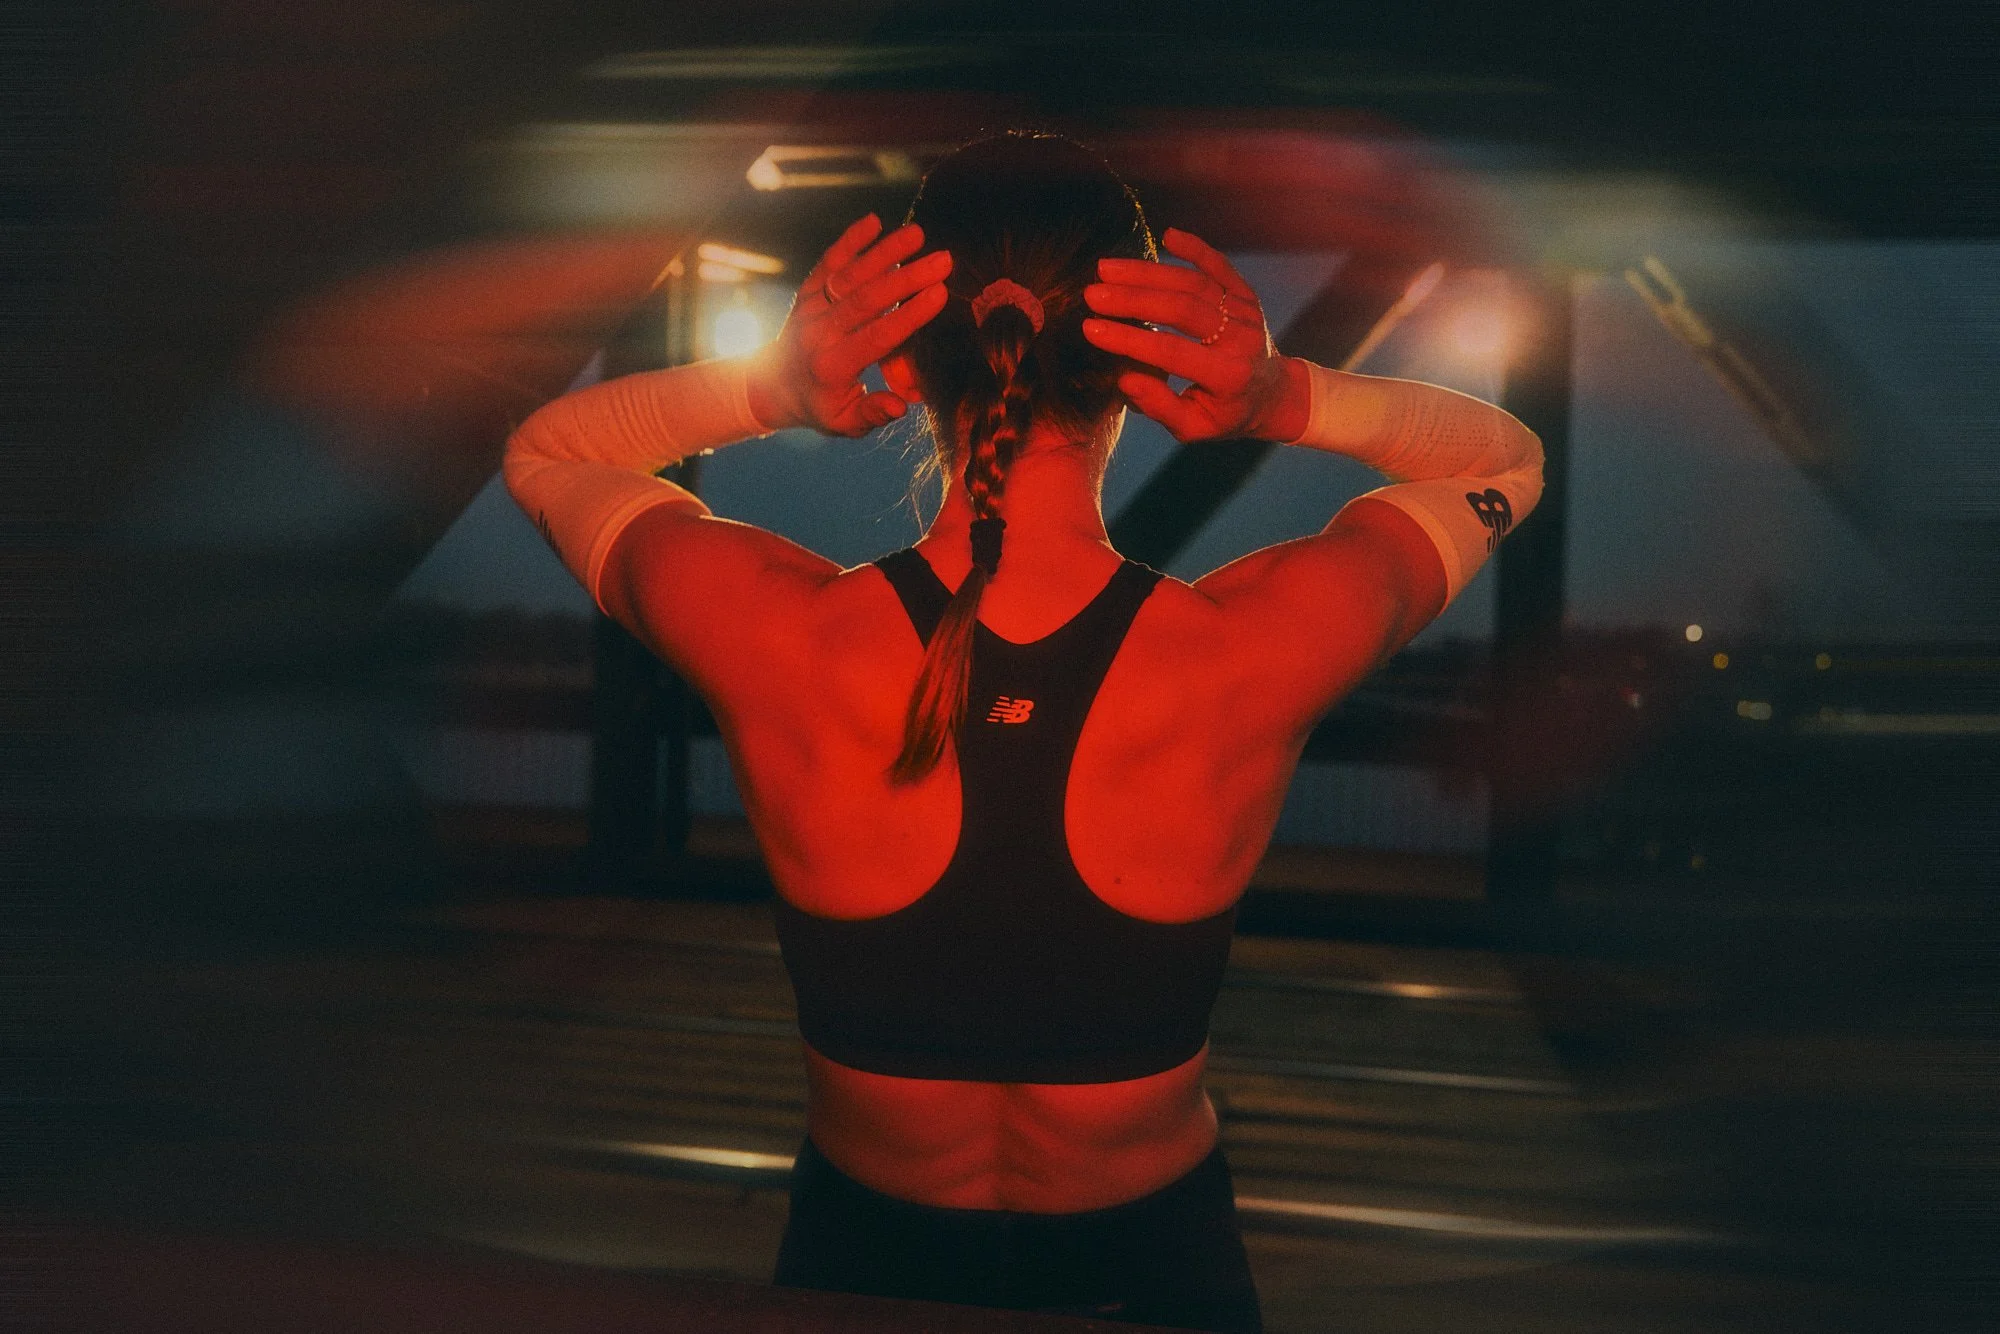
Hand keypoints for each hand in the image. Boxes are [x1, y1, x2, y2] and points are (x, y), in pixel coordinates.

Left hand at [746, 214, 951, 436]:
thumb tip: (901, 405)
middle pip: (867, 299)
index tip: (939, 294)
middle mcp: (820, 332)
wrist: (774, 386)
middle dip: (907, 277)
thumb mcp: (845, 423)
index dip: (909, 315)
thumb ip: (873, 413)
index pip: (878, 336)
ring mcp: (811, 307)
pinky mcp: (808, 291)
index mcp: (833, 366)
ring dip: (884, 252)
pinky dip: (849, 241)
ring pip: (849, 274)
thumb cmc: (821, 407)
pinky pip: (828, 262)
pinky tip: (873, 221)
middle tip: (943, 261)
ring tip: (918, 234)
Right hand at [1080, 227, 1301, 442]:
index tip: (1091, 329)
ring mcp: (1246, 313)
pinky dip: (1195, 248)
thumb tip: (1124, 378)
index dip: (1130, 339)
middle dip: (1133, 300)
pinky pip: (1220, 266)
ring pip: (1194, 283)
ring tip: (1106, 269)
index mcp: (1227, 376)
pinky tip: (1167, 235)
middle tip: (1092, 294)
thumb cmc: (1224, 414)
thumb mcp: (1193, 427)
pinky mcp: (1246, 295)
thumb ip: (1159, 406)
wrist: (1272, 394)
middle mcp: (1241, 339)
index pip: (1171, 352)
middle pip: (1182, 309)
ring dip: (1148, 273)